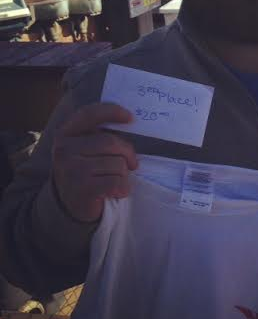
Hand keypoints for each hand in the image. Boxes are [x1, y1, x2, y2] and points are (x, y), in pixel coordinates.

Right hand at [52, 103, 137, 222]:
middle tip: (132, 163)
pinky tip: (116, 192)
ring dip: (124, 174)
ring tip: (114, 180)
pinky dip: (123, 188)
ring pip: (117, 163)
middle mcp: (64, 149)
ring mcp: (71, 169)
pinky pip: (117, 182)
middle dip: (128, 153)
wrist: (73, 206)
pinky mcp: (82, 189)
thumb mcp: (88, 149)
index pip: (89, 114)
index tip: (130, 118)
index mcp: (66, 134)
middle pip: (111, 142)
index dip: (112, 111)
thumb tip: (129, 120)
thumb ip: (101, 134)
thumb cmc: (88, 172)